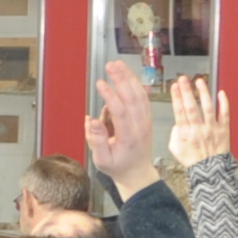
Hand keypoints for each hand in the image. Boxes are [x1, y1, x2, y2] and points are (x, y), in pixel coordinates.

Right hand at [86, 59, 156, 196]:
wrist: (138, 172)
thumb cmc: (118, 166)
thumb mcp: (102, 160)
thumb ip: (97, 140)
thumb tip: (91, 119)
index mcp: (129, 137)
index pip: (121, 111)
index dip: (110, 96)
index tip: (100, 83)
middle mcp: (140, 126)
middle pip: (133, 98)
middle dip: (121, 79)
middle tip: (110, 65)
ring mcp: (146, 121)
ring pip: (140, 95)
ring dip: (129, 78)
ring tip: (118, 64)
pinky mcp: (146, 118)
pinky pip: (143, 98)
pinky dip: (136, 84)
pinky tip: (128, 74)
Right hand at [166, 75, 230, 172]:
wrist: (210, 170)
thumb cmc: (192, 160)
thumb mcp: (175, 148)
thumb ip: (175, 133)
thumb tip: (178, 123)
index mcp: (185, 133)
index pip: (179, 111)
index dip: (177, 97)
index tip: (174, 86)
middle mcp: (199, 129)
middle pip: (191, 107)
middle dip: (186, 91)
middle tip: (183, 78)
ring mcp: (212, 129)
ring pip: (207, 107)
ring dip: (203, 93)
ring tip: (199, 81)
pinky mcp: (224, 130)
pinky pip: (225, 114)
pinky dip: (224, 103)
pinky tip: (221, 93)